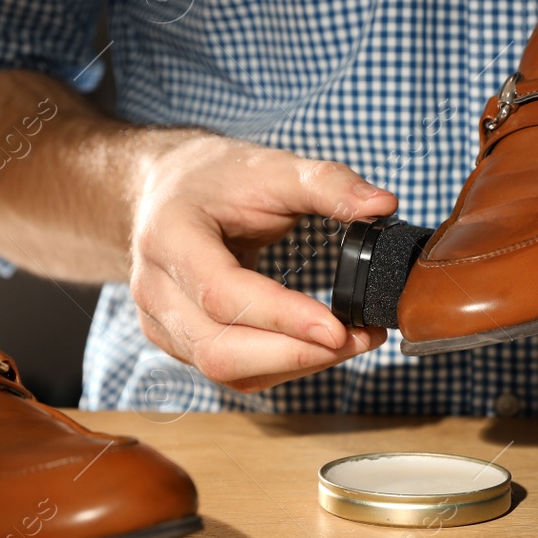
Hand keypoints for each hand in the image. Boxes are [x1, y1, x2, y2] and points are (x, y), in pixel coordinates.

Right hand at [128, 132, 397, 391]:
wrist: (165, 190)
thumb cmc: (216, 177)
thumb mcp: (270, 165)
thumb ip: (325, 183)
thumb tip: (382, 205)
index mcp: (169, 237)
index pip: (222, 294)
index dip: (282, 317)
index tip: (339, 328)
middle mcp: (154, 288)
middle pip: (219, 349)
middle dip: (296, 354)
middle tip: (361, 338)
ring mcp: (160, 322)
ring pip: (225, 370)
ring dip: (295, 364)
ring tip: (353, 341)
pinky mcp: (178, 342)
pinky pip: (229, 372)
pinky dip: (279, 366)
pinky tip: (318, 347)